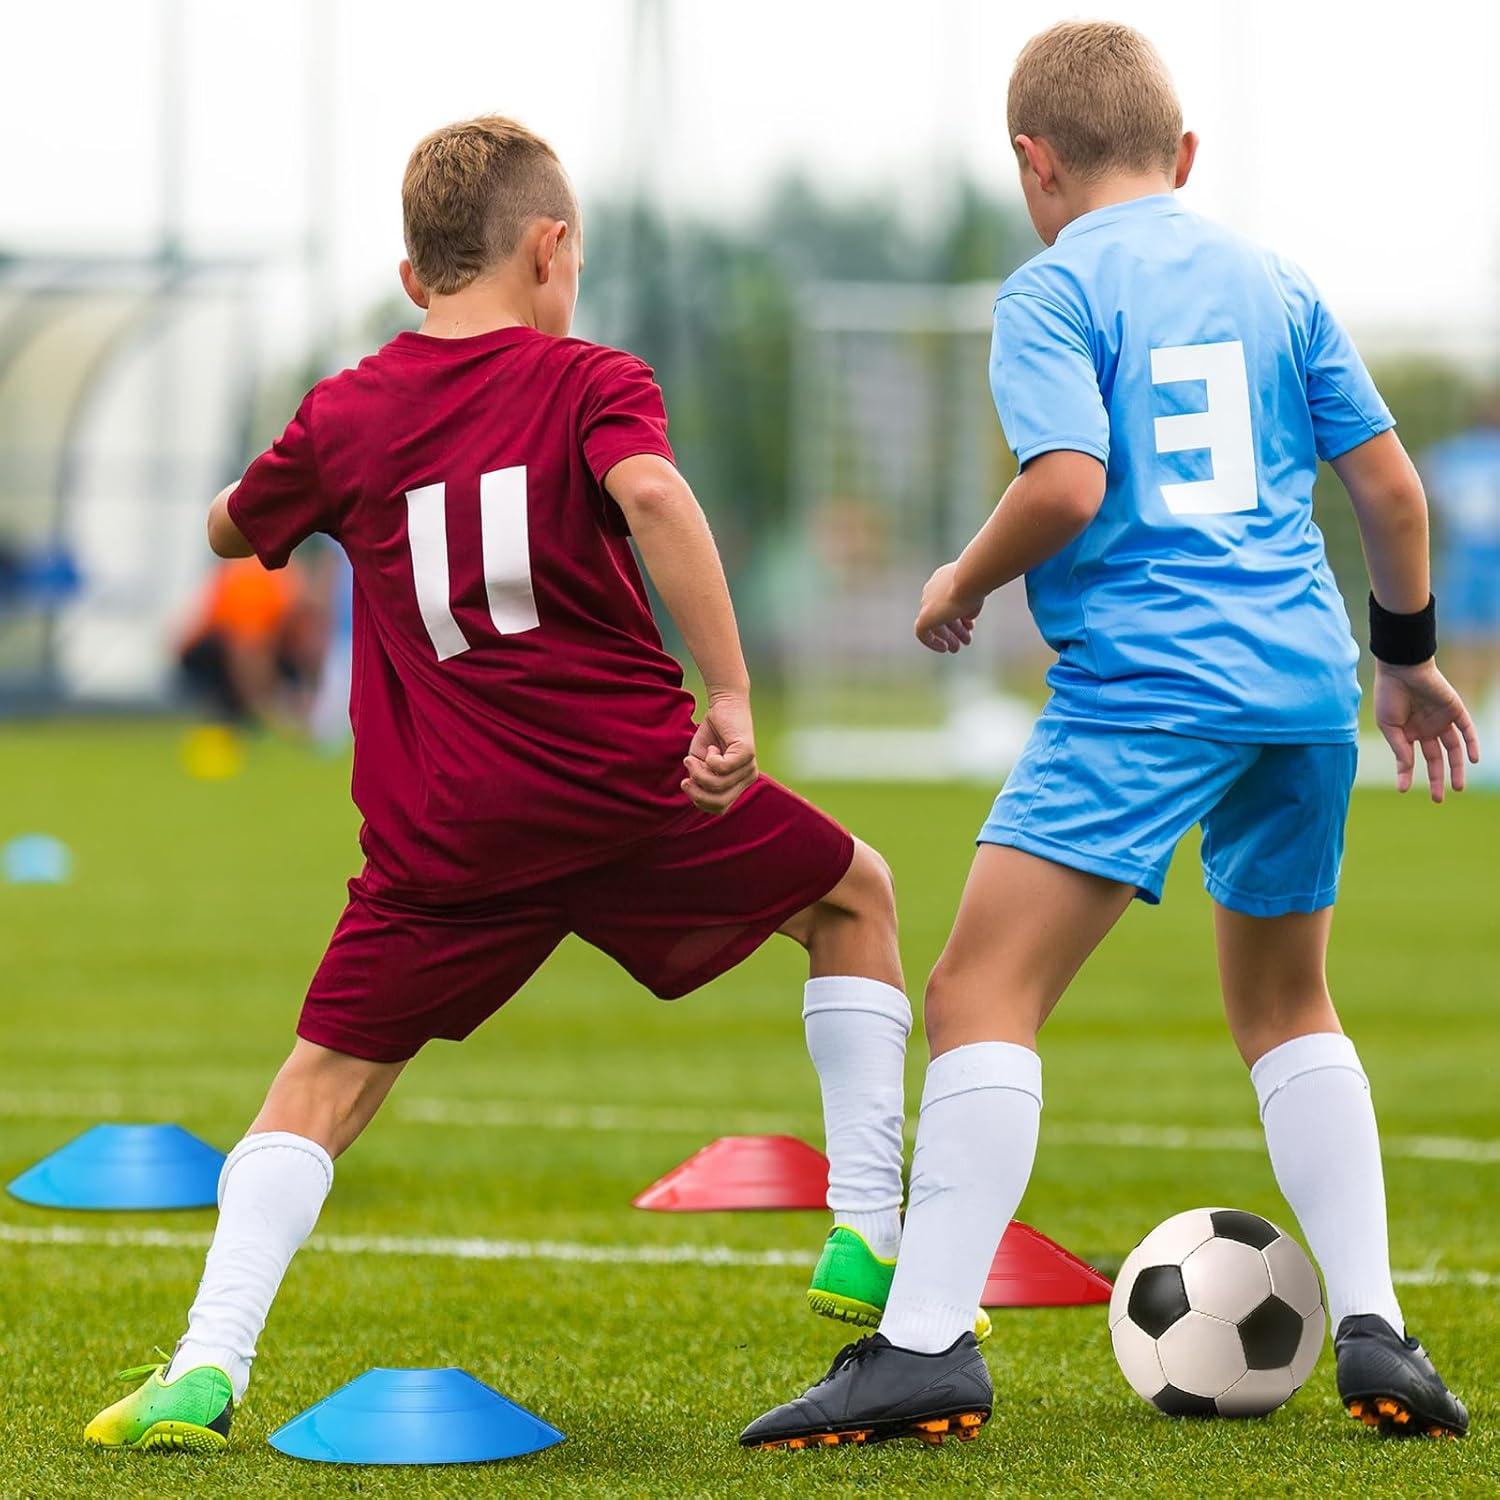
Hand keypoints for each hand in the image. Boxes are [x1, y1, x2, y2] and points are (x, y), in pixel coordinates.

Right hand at [682, 691, 757, 814]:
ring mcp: (750, 767)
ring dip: (698, 772)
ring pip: (718, 785)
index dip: (699, 800)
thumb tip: (697, 797)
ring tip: (694, 756)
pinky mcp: (747, 753)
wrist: (723, 706)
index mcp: (738, 785)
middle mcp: (747, 778)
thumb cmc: (711, 735)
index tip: (686, 781)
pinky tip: (711, 747)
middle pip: (720, 803)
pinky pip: (722, 768)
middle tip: (687, 772)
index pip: (719, 808)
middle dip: (697, 791)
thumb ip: (700, 783)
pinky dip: (709, 759)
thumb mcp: (700, 765)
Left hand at [915, 562, 983, 653]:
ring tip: (957, 649)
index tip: (970, 625)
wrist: (969, 578)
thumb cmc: (977, 583)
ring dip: (947, 637)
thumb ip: (971, 603)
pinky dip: (932, 641)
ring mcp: (927, 602)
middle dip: (955, 628)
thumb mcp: (977, 593)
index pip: (949, 601)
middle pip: (942, 613)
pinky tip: (944, 648)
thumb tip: (968, 615)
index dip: (961, 615)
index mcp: (943, 579)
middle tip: (965, 641)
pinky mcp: (925, 617)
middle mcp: (932, 589)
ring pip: (934, 624)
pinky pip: (922, 633)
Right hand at [1373, 660, 1479, 801]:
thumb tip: (1406, 771)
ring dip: (1457, 768)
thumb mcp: (1389, 726)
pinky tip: (1473, 760)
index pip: (1411, 759)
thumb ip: (1400, 748)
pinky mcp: (1455, 710)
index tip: (1403, 790)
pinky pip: (1467, 730)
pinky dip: (1472, 744)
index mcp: (1409, 732)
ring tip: (1458, 787)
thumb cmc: (1389, 695)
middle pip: (1437, 759)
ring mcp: (1442, 720)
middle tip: (1439, 799)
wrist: (1402, 669)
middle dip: (1438, 779)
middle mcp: (1427, 729)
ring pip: (1454, 749)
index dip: (1406, 774)